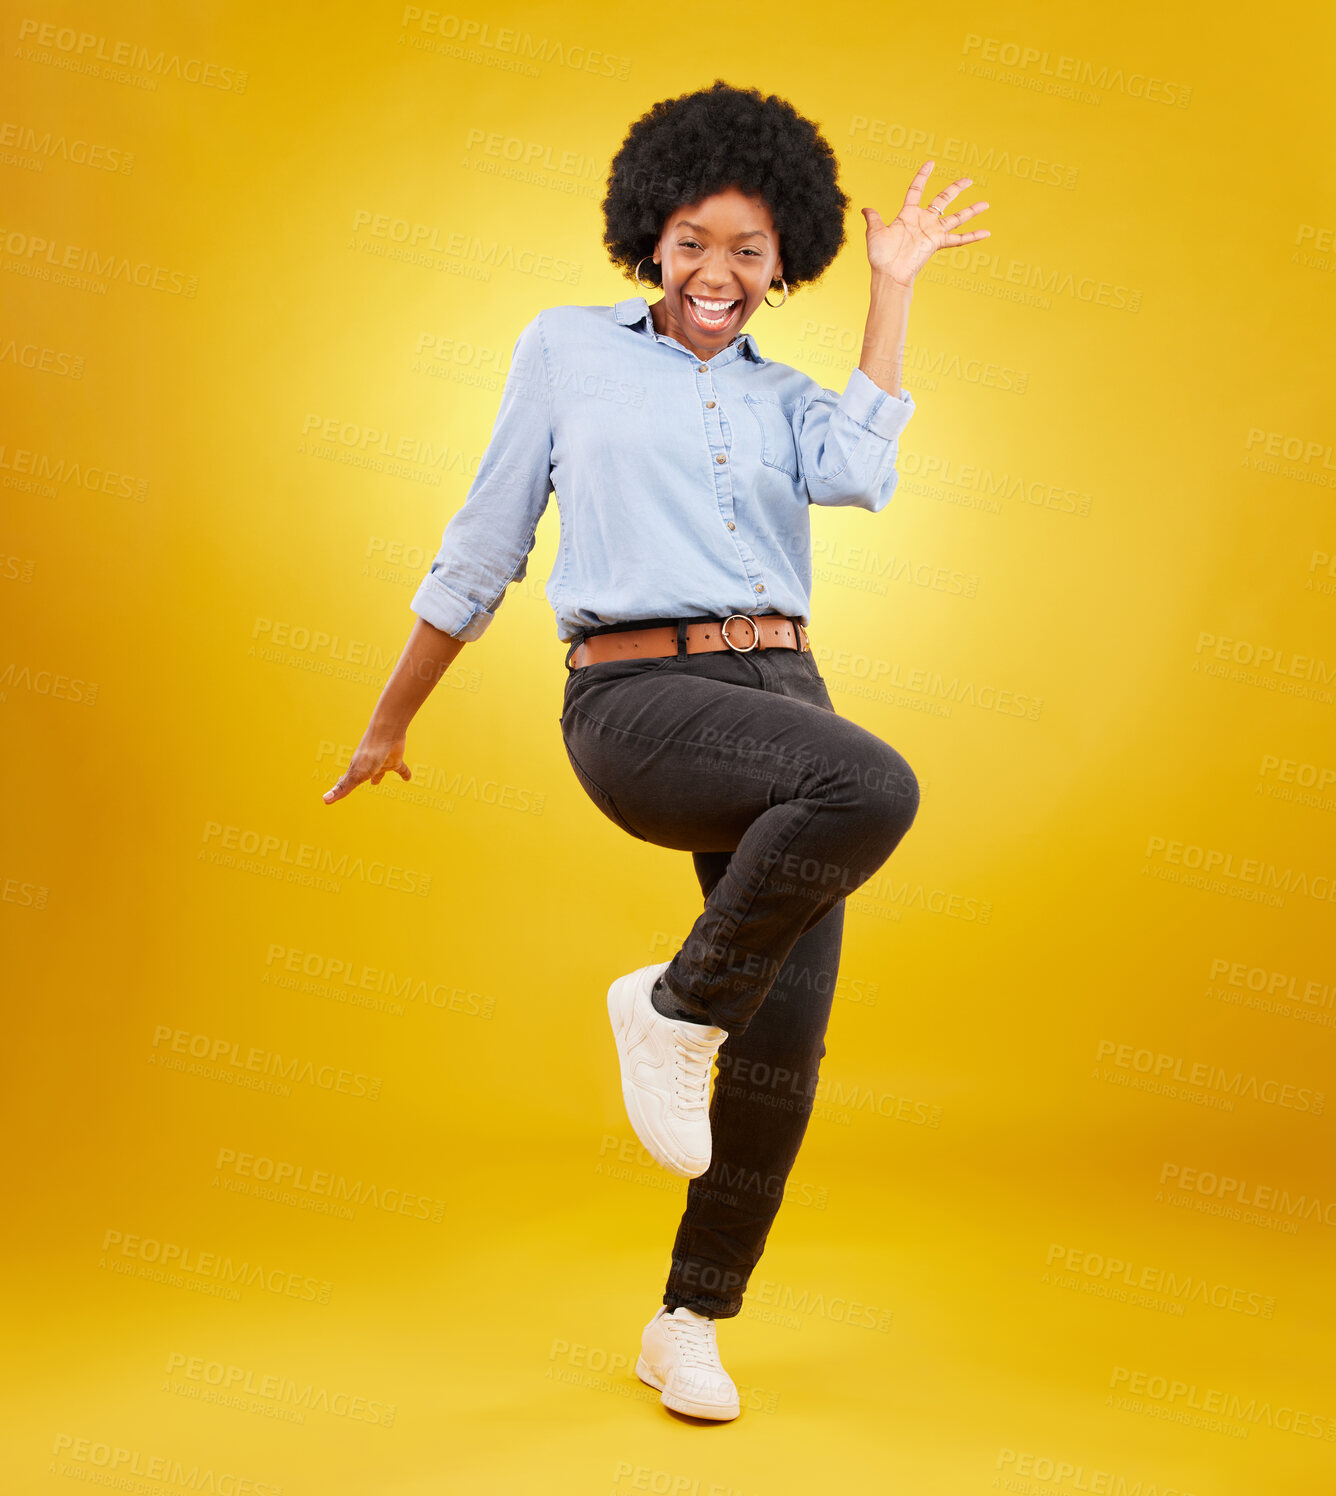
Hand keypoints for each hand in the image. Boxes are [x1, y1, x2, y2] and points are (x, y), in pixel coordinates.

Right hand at [322, 724, 410, 803]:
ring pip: (379, 772)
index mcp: (356, 770)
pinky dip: (405, 774)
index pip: (346, 782)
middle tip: (350, 788)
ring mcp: (381, 762)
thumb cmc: (370, 754)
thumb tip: (324, 800)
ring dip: (378, 777)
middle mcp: (368, 766)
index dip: (340, 788)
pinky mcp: (396, 760)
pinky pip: (401, 769)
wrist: (386, 732)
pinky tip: (408, 779)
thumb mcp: (356, 774)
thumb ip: (343, 788)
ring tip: (376, 783)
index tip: (334, 793)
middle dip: (358, 782)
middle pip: (362, 777)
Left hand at [861, 160, 990, 287]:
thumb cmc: (881, 256)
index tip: (931, 163)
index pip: (916, 190)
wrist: (889, 274)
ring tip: (986, 203)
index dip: (923, 176)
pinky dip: (973, 236)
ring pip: (956, 217)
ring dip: (971, 211)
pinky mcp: (938, 243)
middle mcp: (923, 221)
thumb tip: (865, 209)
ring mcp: (932, 232)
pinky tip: (987, 233)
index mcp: (908, 215)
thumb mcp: (874, 232)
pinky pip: (959, 239)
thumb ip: (873, 218)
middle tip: (968, 180)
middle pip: (943, 199)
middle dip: (956, 189)